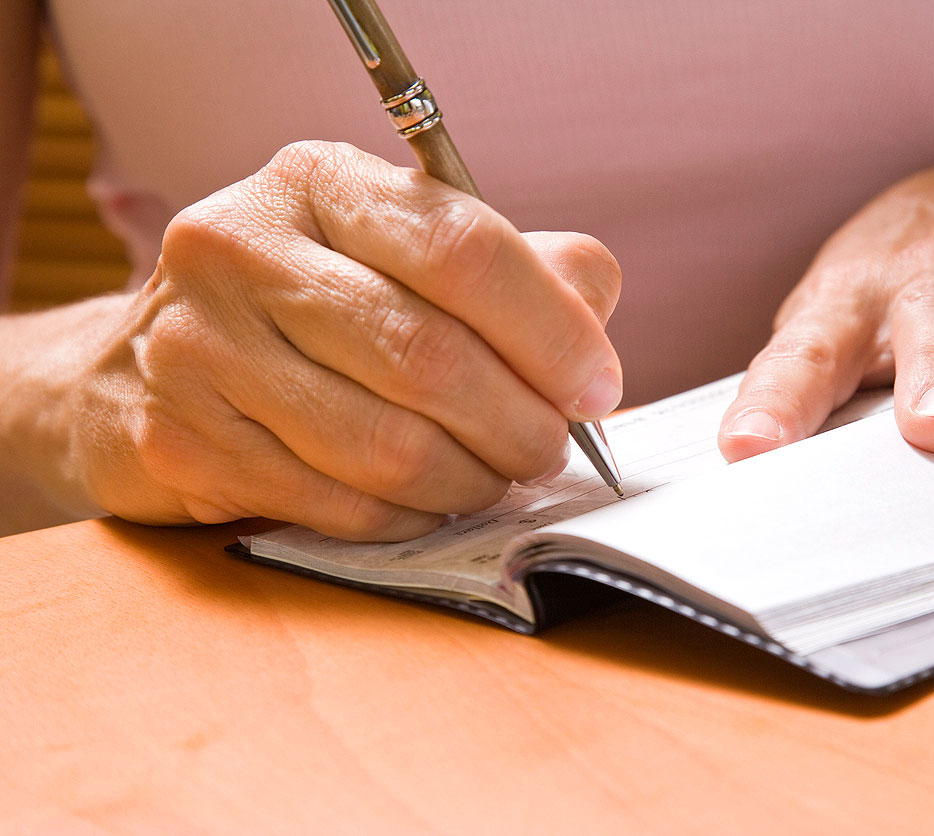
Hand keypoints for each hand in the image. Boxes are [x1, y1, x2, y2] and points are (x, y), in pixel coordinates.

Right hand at [64, 141, 621, 539]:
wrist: (147, 368)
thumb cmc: (315, 309)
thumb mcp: (409, 258)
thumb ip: (516, 268)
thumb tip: (593, 305)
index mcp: (319, 182)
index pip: (463, 247)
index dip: (552, 330)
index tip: (598, 387)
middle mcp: (243, 247)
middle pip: (429, 355)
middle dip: (519, 422)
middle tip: (550, 449)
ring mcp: (199, 345)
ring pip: (388, 446)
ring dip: (470, 480)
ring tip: (493, 476)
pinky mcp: (182, 438)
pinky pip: (339, 505)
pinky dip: (407, 518)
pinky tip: (423, 502)